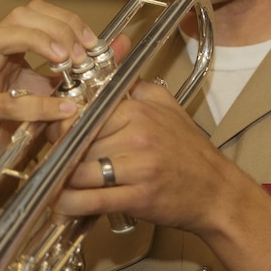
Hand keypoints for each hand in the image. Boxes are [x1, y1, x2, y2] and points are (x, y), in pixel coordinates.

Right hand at [0, 0, 114, 203]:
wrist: (5, 170)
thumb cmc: (30, 127)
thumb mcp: (65, 90)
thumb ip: (90, 66)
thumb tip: (122, 43)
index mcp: (9, 49)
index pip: (33, 12)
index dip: (64, 19)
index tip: (91, 40)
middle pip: (16, 17)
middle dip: (55, 28)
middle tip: (82, 51)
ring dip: (39, 43)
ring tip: (69, 61)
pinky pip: (7, 102)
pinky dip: (40, 104)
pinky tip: (66, 108)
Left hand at [56, 79, 238, 235]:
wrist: (218, 191)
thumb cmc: (191, 152)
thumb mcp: (167, 107)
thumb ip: (136, 87)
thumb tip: (114, 66)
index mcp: (138, 111)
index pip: (83, 112)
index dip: (62, 125)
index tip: (56, 134)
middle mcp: (136, 136)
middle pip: (77, 142)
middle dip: (61, 153)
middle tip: (54, 160)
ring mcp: (138, 167)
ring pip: (79, 170)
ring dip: (61, 180)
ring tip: (52, 183)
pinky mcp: (138, 197)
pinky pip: (93, 199)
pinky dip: (70, 203)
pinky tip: (60, 203)